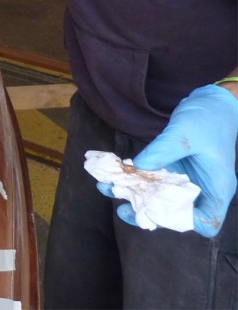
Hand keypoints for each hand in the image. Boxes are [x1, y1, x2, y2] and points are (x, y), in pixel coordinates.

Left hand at [108, 85, 237, 236]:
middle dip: (148, 213)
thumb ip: (163, 150)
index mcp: (216, 188)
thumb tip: (136, 166)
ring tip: (107, 188)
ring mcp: (186, 180)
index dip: (184, 222)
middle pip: (178, 214)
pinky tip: (112, 174)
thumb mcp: (186, 132)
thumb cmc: (208, 118)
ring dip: (134, 196)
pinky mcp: (173, 170)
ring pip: (160, 198)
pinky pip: (153, 180)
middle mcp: (202, 189)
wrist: (212, 104)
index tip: (156, 212)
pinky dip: (134, 179)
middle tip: (123, 209)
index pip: (208, 221)